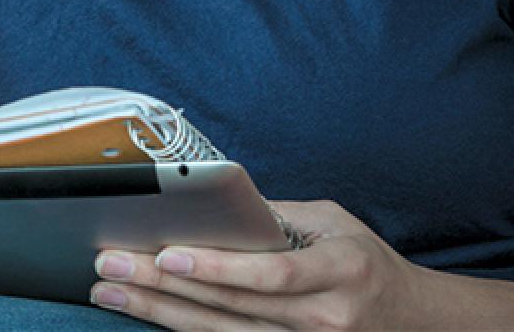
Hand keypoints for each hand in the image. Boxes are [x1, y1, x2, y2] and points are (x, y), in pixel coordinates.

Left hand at [91, 200, 442, 329]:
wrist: (412, 321)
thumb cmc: (364, 260)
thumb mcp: (331, 222)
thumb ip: (275, 217)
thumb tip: (213, 202)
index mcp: (338, 273)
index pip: (269, 274)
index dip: (217, 267)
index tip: (165, 251)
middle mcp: (323, 321)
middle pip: (230, 308)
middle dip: (163, 286)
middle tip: (110, 267)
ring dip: (158, 313)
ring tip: (110, 292)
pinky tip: (146, 317)